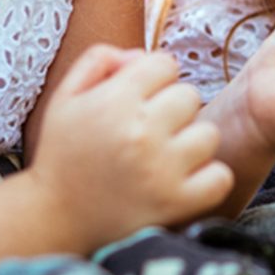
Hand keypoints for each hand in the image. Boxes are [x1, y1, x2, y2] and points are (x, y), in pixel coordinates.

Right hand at [25, 45, 233, 249]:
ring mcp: (161, 170)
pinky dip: (209, 178)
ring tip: (166, 155)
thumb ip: (100, 59)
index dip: (154, 78)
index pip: (166, 64)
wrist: (53, 218)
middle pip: (190, 96)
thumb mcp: (67, 95)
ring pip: (209, 134)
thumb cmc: (63, 152)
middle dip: (173, 108)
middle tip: (152, 129)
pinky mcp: (175, 204)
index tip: (141, 98)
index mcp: (116, 100)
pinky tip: (185, 179)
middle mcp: (141, 132)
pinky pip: (220, 177)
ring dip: (192, 142)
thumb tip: (142, 56)